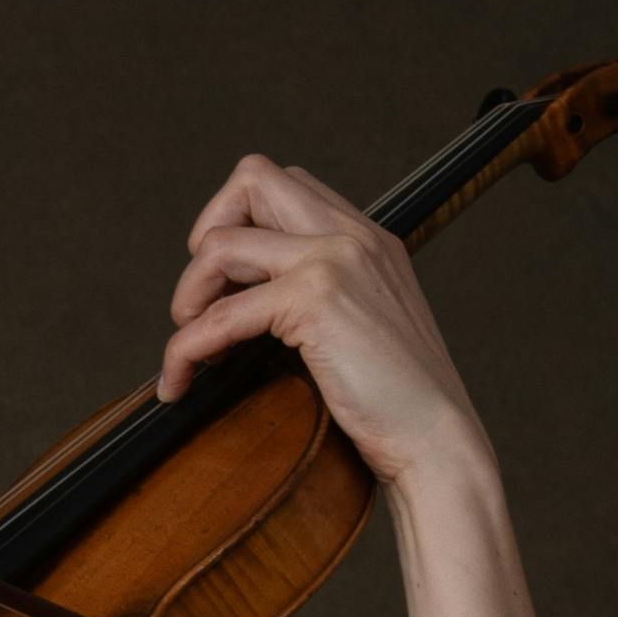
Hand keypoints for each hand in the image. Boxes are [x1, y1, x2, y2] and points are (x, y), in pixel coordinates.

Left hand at [160, 153, 481, 486]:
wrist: (437, 438)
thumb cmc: (399, 405)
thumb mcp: (362, 332)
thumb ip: (322, 302)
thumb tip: (254, 313)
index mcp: (364, 237)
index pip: (284, 185)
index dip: (238, 225)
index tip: (226, 287)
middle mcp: (350, 234)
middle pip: (252, 178)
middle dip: (204, 238)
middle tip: (198, 305)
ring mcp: (333, 259)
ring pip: (220, 243)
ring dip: (187, 296)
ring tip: (190, 350)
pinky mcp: (315, 300)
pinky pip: (221, 314)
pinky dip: (186, 349)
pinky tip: (180, 382)